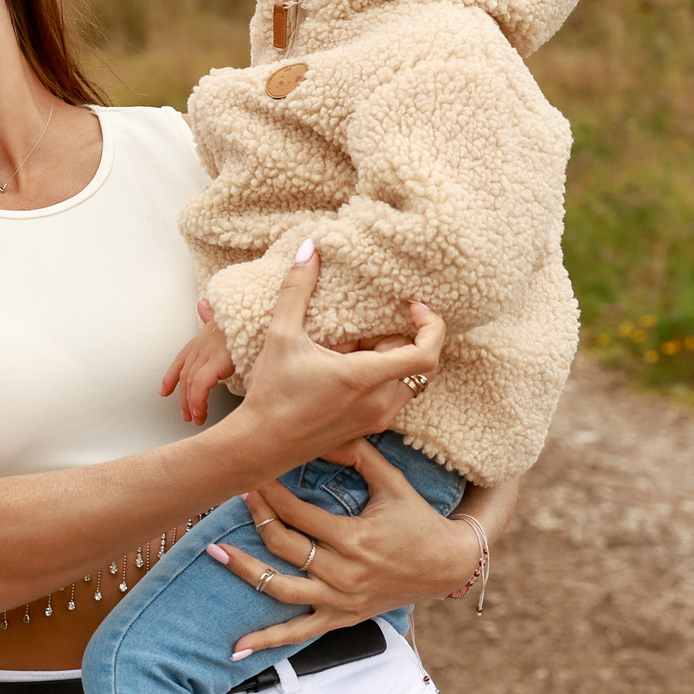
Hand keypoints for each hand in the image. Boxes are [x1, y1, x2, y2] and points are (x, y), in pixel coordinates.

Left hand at [159, 302, 235, 424]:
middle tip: (187, 415)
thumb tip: (203, 305)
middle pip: (185, 375)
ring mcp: (209, 351)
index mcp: (204, 337)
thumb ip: (213, 316)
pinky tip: (201, 412)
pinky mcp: (218, 359)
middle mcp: (202, 344)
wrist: (259, 312)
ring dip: (190, 404)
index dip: (171, 376)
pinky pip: (200, 385)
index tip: (164, 391)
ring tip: (195, 419)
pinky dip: (198, 400)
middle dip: (183, 398)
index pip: (181, 359)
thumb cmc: (247, 317)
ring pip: (190, 382)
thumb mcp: (228, 317)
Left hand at [203, 436, 483, 653]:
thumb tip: (322, 433)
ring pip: (281, 588)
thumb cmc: (418, 519)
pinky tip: (237, 646)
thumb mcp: (393, 481)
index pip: (298, 514)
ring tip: (215, 552)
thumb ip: (358, 454)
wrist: (448, 564)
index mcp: (355, 538)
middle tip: (237, 495)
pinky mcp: (342, 618)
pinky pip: (299, 633)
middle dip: (257, 518)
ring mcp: (341, 599)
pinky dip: (268, 640)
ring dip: (245, 571)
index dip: (271, 494)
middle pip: (284, 547)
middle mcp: (344, 572)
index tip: (253, 476)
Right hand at [216, 242, 442, 473]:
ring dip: (392, 360)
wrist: (260, 444)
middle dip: (400, 339)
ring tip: (354, 349)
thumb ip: (297, 289)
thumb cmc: (271, 393)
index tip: (415, 305)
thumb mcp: (281, 336)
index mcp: (365, 378)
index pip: (427, 353)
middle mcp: (380, 403)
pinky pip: (393, 398)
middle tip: (367, 326)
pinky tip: (346, 371)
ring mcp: (376, 420)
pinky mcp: (368, 429)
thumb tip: (310, 248)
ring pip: (407, 382)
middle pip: (418, 363)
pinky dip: (382, 379)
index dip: (432, 325)